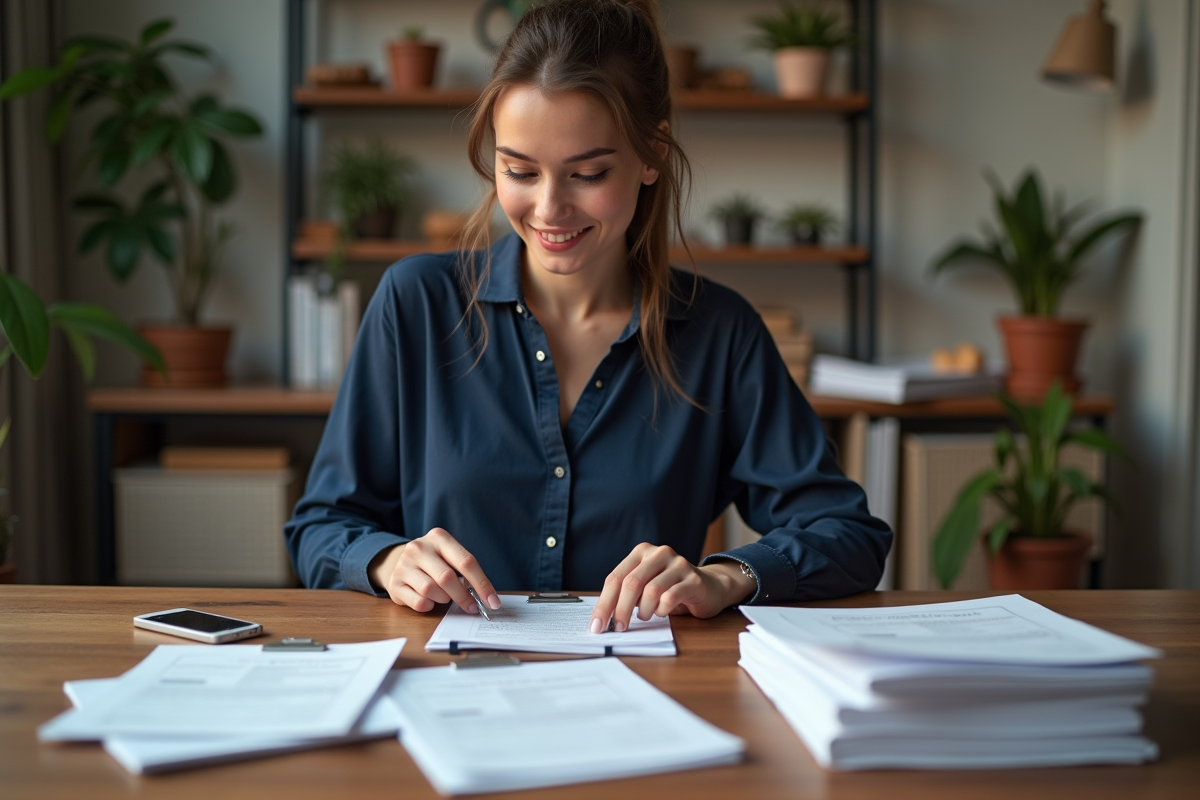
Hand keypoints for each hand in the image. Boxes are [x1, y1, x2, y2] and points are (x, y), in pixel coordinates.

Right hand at [368, 528, 500, 613]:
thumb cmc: (434, 561)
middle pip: (447, 578)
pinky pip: (419, 602)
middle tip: (472, 607)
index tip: (493, 601)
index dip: (482, 584)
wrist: (399, 561)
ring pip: (431, 591)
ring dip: (444, 599)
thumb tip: (487, 597)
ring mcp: (403, 565)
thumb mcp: (449, 556)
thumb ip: (465, 570)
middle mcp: (418, 548)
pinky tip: (429, 599)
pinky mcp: (394, 583)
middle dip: (463, 596)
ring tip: (444, 596)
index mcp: (438, 537)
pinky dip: (429, 605)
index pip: (466, 562)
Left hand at [589, 544, 756, 633]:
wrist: (709, 587)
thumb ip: (626, 595)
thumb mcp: (644, 587)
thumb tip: (603, 618)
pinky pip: (670, 598)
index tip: (597, 625)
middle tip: (618, 628)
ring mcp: (678, 564)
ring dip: (645, 611)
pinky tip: (663, 611)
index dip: (604, 603)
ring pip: (651, 591)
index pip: (615, 578)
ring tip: (648, 615)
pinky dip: (662, 610)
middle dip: (621, 610)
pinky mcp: (693, 579)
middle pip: (631, 583)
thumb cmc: (670, 589)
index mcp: (641, 552)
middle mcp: (659, 553)